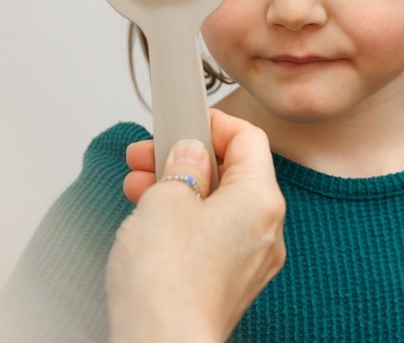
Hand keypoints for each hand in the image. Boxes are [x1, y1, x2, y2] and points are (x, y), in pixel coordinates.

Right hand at [106, 109, 286, 342]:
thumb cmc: (168, 281)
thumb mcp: (165, 197)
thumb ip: (181, 163)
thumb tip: (190, 151)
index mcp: (260, 200)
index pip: (249, 138)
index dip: (213, 122)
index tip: (183, 119)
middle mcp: (265, 231)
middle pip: (231, 173)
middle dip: (185, 157)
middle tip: (147, 153)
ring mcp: (249, 262)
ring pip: (217, 206)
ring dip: (178, 188)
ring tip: (138, 185)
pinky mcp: (228, 284)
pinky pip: (211, 237)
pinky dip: (183, 221)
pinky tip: (149, 219)